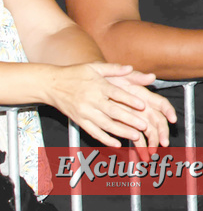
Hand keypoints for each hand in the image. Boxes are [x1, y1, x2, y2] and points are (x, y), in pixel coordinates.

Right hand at [44, 63, 173, 149]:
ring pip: (105, 125)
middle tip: (144, 125)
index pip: (116, 94)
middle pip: (113, 112)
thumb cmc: (75, 74)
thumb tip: (131, 67)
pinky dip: (105, 139)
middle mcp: (91, 100)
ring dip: (121, 132)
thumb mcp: (94, 67)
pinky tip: (116, 144)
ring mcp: (84, 112)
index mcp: (97, 86)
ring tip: (136, 136)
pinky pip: (93, 132)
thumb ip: (114, 68)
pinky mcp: (79, 121)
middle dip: (129, 120)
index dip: (130, 100)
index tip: (143, 105)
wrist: (51, 84)